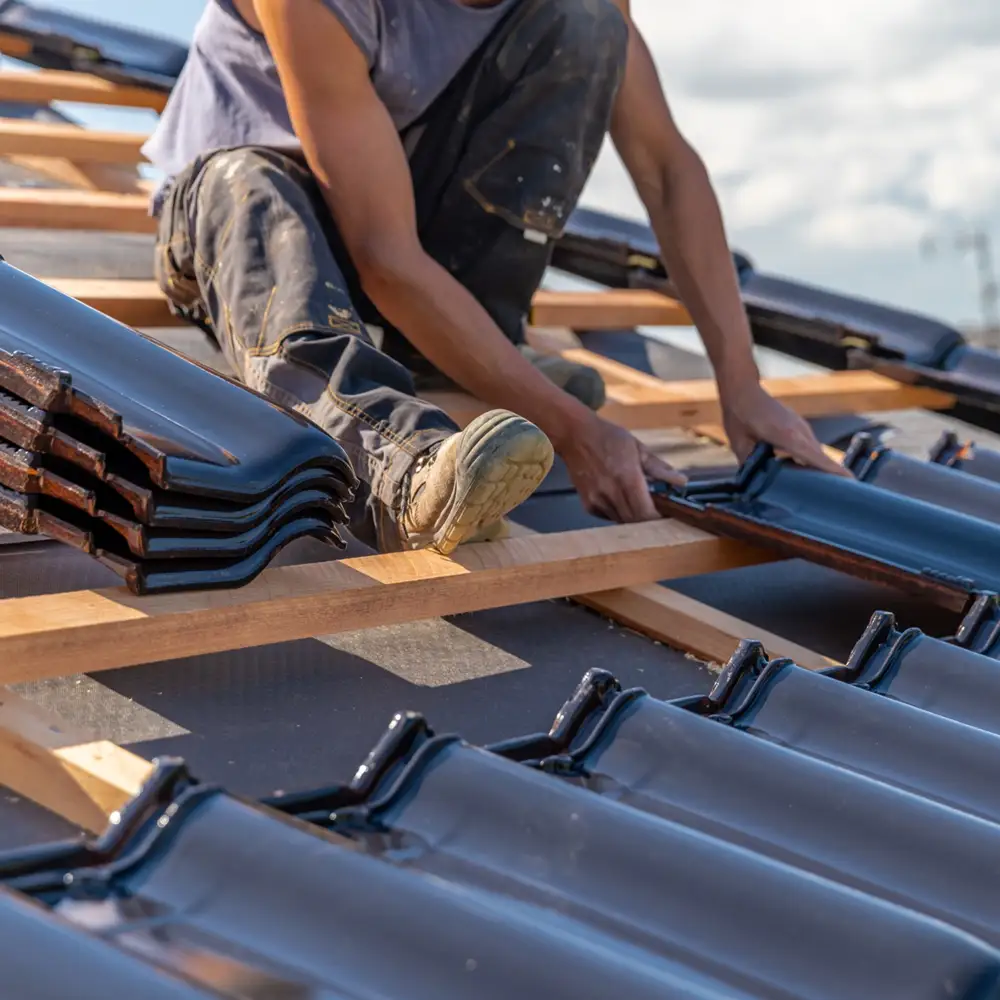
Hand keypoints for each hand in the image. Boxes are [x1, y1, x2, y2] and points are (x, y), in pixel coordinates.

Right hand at [557, 412, 687, 521]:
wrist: (574, 435)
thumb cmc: (608, 437)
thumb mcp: (638, 448)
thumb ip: (659, 468)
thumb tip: (681, 481)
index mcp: (626, 478)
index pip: (646, 512)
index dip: (658, 518)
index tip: (667, 513)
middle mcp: (610, 493)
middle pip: (635, 521)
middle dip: (648, 519)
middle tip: (656, 510)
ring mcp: (597, 500)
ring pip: (622, 521)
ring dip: (633, 517)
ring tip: (638, 501)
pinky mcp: (588, 504)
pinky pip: (609, 517)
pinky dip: (619, 513)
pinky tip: (620, 498)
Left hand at [721, 380, 851, 476]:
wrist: (743, 390)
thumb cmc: (739, 416)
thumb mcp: (739, 444)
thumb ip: (751, 465)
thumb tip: (755, 484)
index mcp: (787, 436)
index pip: (816, 457)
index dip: (833, 470)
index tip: (850, 482)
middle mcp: (800, 431)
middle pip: (821, 458)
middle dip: (831, 476)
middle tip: (836, 497)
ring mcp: (801, 427)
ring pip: (816, 452)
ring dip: (821, 468)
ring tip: (823, 489)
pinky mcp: (799, 426)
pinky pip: (810, 446)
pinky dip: (812, 459)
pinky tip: (805, 473)